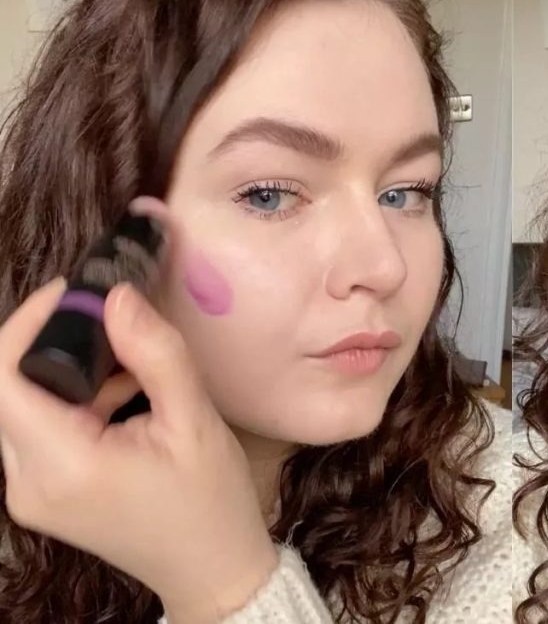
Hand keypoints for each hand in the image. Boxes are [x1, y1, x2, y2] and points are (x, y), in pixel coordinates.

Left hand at [0, 278, 278, 619]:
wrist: (212, 570)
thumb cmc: (211, 501)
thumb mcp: (196, 422)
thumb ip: (156, 355)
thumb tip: (116, 297)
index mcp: (64, 465)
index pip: (4, 377)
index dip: (28, 324)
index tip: (75, 293)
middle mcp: (28, 481)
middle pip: (6, 388)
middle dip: (51, 342)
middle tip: (109, 321)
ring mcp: (29, 492)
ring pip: (20, 405)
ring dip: (64, 371)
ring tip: (129, 365)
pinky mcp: (41, 493)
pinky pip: (36, 428)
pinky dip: (71, 399)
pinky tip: (122, 396)